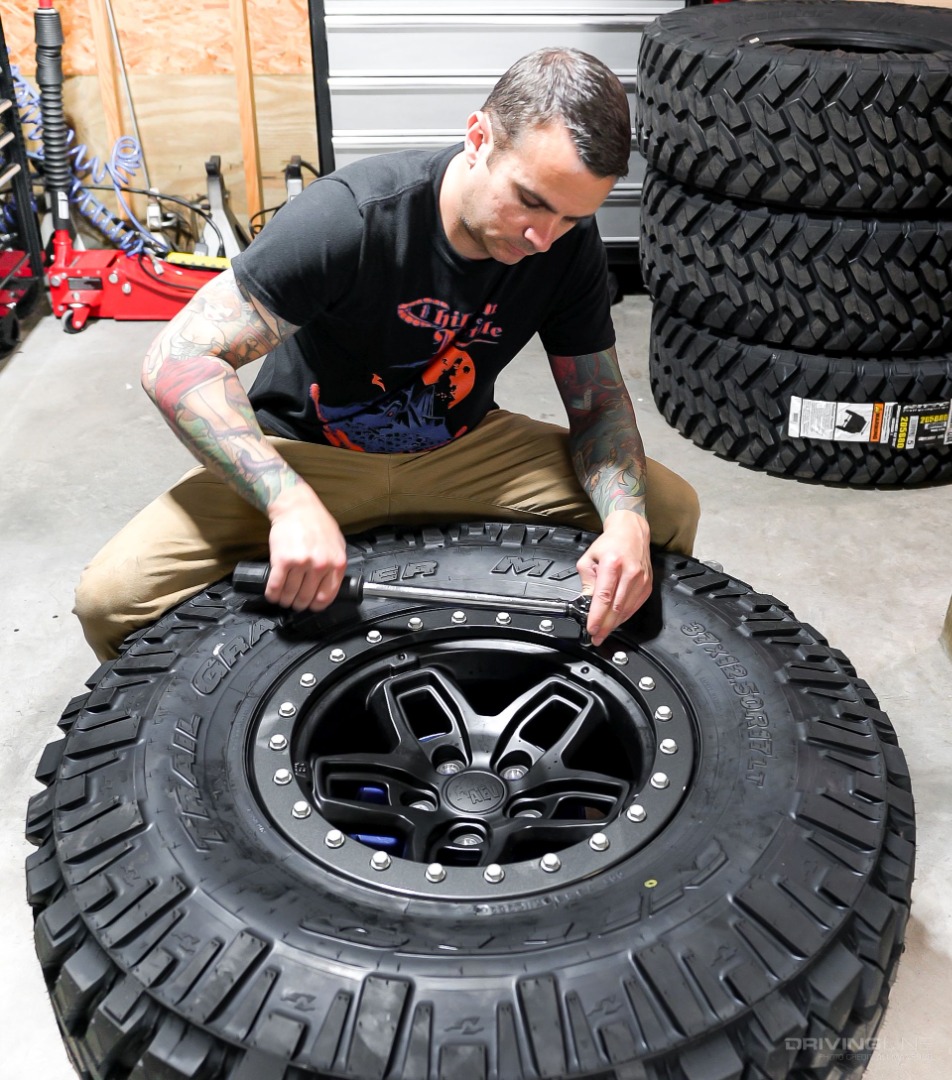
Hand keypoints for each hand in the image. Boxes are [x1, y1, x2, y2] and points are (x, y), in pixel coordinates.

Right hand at [265, 484, 347, 610]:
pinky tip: (272, 594)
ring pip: (290, 594)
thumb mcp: (337, 543)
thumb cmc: (316, 522)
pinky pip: (276, 586)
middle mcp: (320, 565)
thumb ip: (335, 563)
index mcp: (336, 563)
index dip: (317, 605)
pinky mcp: (282, 560)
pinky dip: (272, 594)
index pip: (327, 596)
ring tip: (283, 600)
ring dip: (285, 601)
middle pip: (307, 597)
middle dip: (299, 604)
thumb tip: (331, 583)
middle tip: (295, 603)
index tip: (311, 606)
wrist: (296, 506)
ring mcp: (301, 563)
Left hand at [576, 510, 652, 645]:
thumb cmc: (609, 544)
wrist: (631, 532)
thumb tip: (588, 603)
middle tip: (596, 637)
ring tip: (603, 633)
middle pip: (617, 607)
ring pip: (627, 610)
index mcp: (613, 563)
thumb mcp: (589, 559)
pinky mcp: (647, 586)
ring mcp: (641, 580)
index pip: (604, 596)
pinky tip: (616, 622)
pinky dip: (624, 617)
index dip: (597, 616)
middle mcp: (630, 572)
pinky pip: (635, 607)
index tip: (591, 629)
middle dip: (605, 626)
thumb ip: (587, 581)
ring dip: (615, 624)